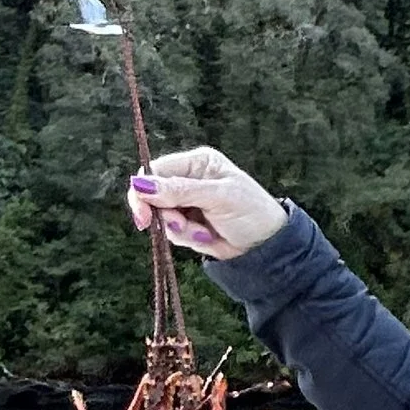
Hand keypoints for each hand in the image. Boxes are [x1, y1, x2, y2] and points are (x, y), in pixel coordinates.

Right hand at [128, 146, 286, 260]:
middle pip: (152, 195)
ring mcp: (188, 202)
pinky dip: (187, 239)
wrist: (269, 247)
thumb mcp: (218, 198)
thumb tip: (140, 184)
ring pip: (161, 217)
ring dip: (181, 230)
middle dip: (166, 216)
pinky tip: (209, 238)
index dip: (143, 191)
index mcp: (198, 162)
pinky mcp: (189, 224)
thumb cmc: (252, 213)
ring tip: (207, 233)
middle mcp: (189, 179)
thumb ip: (180, 191)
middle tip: (184, 226)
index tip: (144, 216)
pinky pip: (172, 233)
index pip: (155, 170)